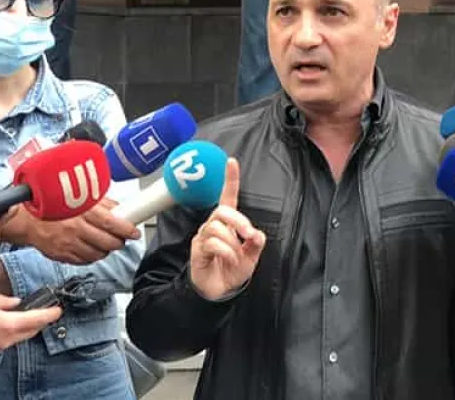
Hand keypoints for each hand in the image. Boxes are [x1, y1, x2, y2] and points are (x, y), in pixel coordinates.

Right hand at [0, 199, 141, 264]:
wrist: (26, 219)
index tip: (134, 233)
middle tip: (121, 239)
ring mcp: (68, 244)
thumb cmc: (54, 206)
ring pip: (98, 254)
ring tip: (106, 243)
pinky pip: (84, 261)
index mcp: (83, 211)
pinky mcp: (62, 255)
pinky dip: (92, 256)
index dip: (127, 230)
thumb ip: (103, 203)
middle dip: (119, 242)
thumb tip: (123, 210)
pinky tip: (92, 249)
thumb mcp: (80, 196)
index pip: (112, 224)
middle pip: (108, 242)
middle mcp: (76, 228)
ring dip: (106, 250)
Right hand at [0, 291, 61, 352]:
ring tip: (29, 314)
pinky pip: (8, 340)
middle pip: (32, 330)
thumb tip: (16, 302)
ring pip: (21, 337)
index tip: (59, 309)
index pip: (38, 319)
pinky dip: (14, 332)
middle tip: (45, 310)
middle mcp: (6, 339)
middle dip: (41, 321)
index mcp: (9, 324)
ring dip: (27, 327)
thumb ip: (5, 301)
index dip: (51, 314)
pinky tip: (10, 322)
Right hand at [190, 158, 265, 300]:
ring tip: (237, 257)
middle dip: (239, 221)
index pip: (228, 197)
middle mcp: (214, 226)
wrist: (219, 292)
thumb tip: (256, 234)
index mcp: (228, 224)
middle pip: (222, 210)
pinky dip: (227, 252)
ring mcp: (204, 237)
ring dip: (233, 243)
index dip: (230, 180)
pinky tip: (230, 260)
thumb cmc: (232, 271)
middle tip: (249, 235)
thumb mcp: (252, 257)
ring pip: (217, 228)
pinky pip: (212, 243)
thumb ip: (256, 243)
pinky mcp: (197, 250)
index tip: (232, 162)